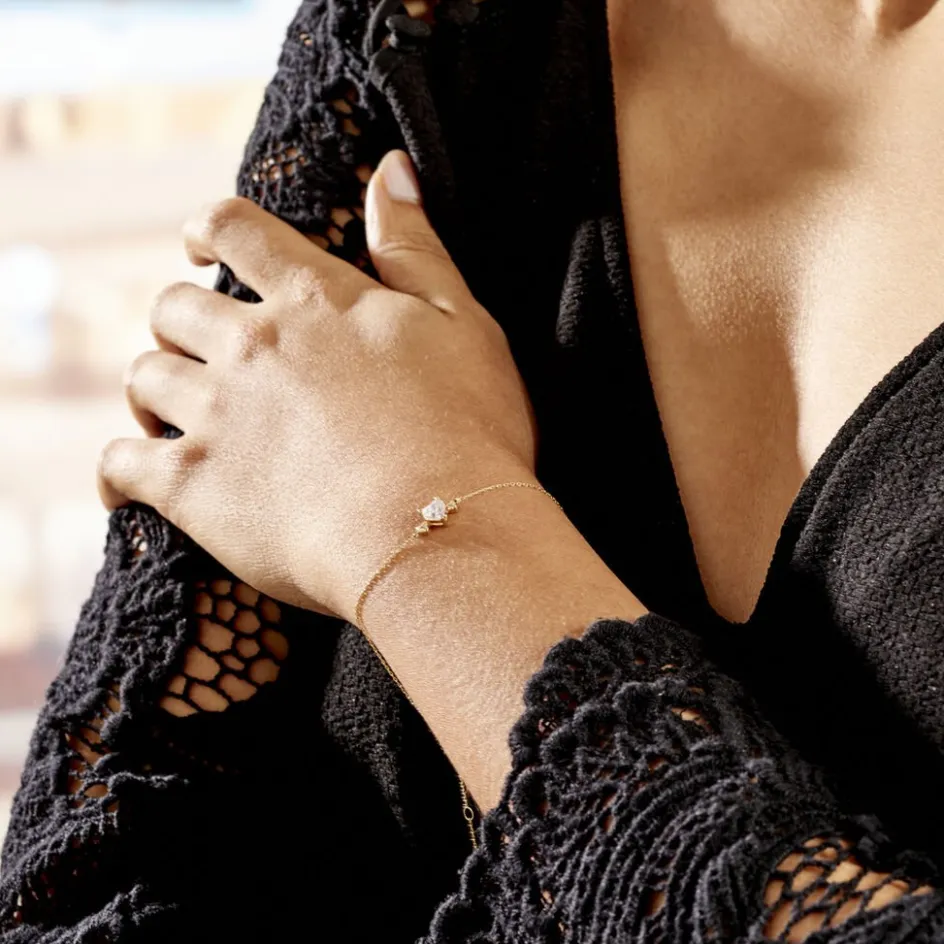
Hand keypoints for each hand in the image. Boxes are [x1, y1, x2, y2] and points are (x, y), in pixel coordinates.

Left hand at [99, 150, 536, 622]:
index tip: (201, 245)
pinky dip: (118, 469)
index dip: (209, 229)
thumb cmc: (466, 432)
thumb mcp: (462, 323)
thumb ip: (415, 247)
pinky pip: (122, 463)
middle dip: (181, 321)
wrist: (437, 534)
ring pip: (145, 377)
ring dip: (154, 388)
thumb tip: (390, 168)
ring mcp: (215, 416)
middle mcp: (251, 346)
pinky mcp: (193, 487)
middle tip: (200, 347)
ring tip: (172, 411)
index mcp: (314, 299)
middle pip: (173, 307)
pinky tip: (128, 481)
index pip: (234, 228)